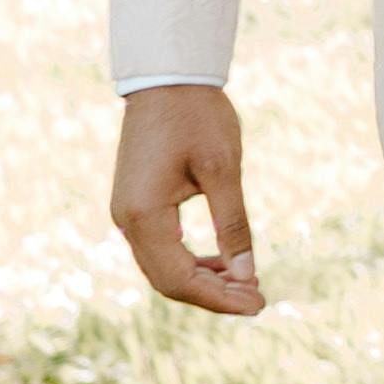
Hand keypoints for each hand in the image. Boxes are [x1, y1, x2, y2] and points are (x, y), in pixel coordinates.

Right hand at [113, 82, 261, 317]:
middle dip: (212, 295)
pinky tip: (222, 262)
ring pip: (162, 267)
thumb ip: (234, 224)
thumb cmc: (197, 116)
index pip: (179, 278)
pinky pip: (159, 248)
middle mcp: (126, 220)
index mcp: (144, 214)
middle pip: (167, 280)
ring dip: (202, 280)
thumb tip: (246, 274)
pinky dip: (189, 261)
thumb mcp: (224, 169)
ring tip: (246, 283)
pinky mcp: (134, 205)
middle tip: (257, 300)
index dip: (219, 298)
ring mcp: (126, 213)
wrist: (166, 78)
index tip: (258, 304)